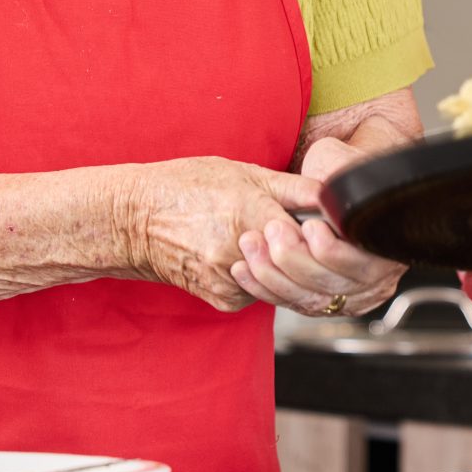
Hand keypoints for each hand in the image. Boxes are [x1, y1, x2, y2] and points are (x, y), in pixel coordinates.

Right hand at [126, 158, 321, 312]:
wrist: (136, 219)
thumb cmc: (188, 187)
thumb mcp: (243, 172)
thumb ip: (294, 187)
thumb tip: (335, 194)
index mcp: (251, 211)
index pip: (311, 234)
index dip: (325, 231)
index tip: (328, 225)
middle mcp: (241, 250)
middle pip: (299, 261)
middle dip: (307, 250)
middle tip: (302, 234)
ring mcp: (231, 279)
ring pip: (282, 280)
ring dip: (284, 266)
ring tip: (267, 240)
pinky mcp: (224, 299)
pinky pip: (260, 293)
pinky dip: (260, 278)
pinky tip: (243, 256)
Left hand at [232, 137, 403, 316]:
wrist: (334, 185)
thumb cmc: (339, 170)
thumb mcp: (342, 161)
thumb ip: (339, 173)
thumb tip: (328, 187)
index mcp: (386, 244)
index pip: (363, 262)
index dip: (334, 251)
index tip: (308, 227)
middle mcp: (373, 277)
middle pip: (333, 284)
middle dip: (296, 261)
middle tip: (272, 231)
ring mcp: (346, 294)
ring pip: (309, 299)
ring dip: (273, 275)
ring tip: (250, 244)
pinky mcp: (318, 299)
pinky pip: (290, 302)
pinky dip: (264, 288)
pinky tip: (242, 268)